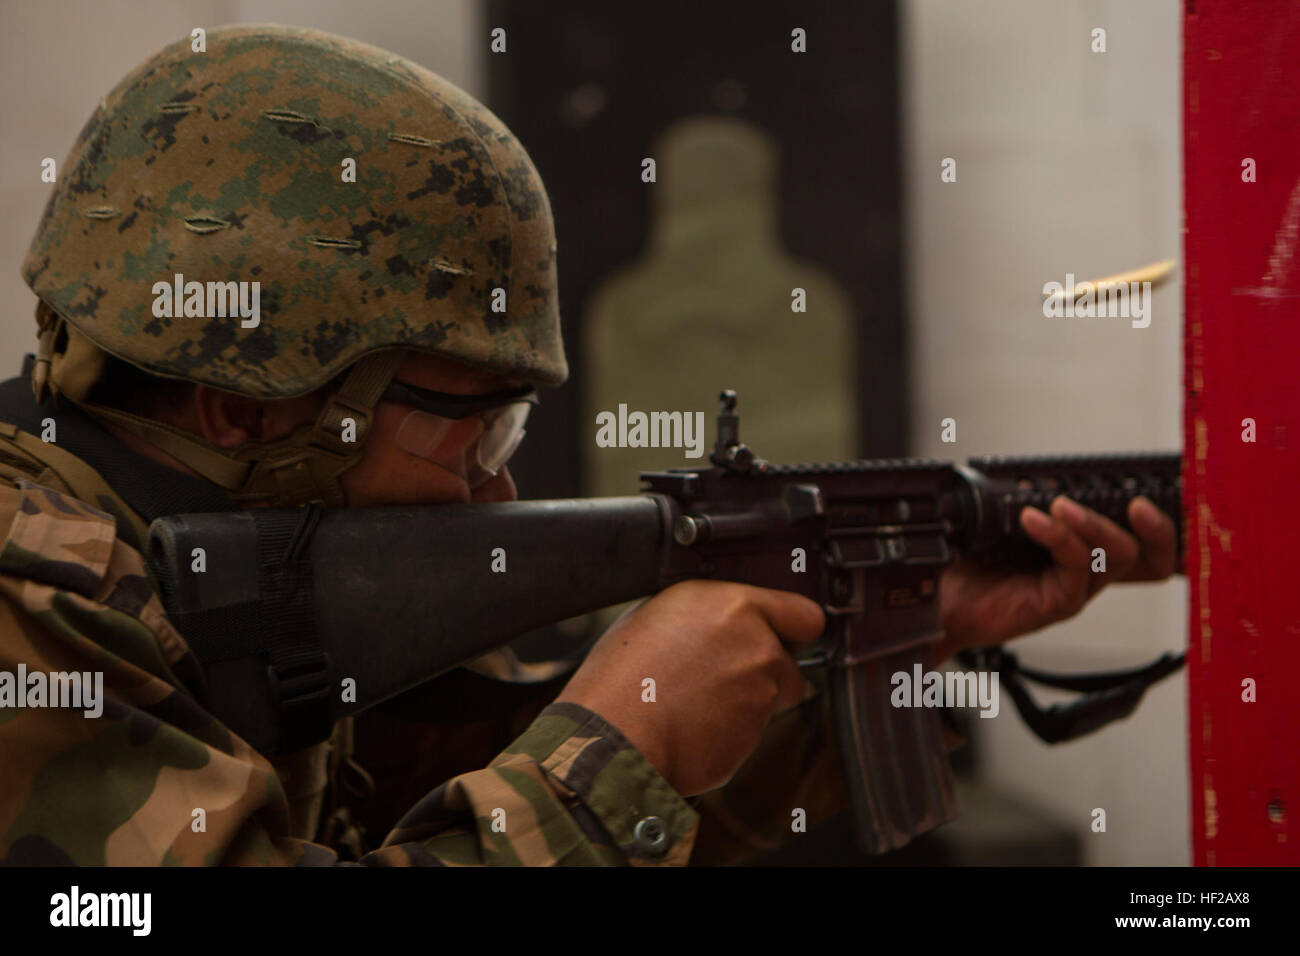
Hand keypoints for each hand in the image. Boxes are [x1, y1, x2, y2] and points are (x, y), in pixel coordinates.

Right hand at [554, 580, 824, 796]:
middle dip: (763, 672)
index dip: (793, 629)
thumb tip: (715, 624)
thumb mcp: (655, 616)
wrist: (612, 735)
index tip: (786, 638)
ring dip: (745, 704)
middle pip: (787, 662)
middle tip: (717, 678)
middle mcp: (757, 645)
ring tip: (693, 704)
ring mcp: (761, 694)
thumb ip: (704, 615)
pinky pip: (749, 733)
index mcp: (733, 606)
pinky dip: (728, 733)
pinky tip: (691, 727)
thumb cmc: (620, 676)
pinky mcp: (754, 736)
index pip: (803, 614)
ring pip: (770, 700)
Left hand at [935, 495, 1178, 659]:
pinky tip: (1033, 520)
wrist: (940, 594)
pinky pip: (1075, 570)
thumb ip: (1034, 494)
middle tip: (1137, 502)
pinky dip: (1059, 538)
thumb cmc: (973, 556)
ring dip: (1094, 524)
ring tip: (1062, 505)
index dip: (1167, 520)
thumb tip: (1049, 469)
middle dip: (1158, 528)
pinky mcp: (1057, 603)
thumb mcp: (1005, 516)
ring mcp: (1076, 587)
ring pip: (1118, 557)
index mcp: (1086, 544)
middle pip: (1151, 554)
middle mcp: (1090, 567)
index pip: (1143, 534)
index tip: (1170, 489)